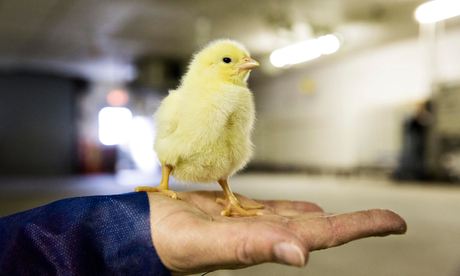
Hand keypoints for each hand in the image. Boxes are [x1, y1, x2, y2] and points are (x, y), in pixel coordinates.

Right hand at [147, 191, 405, 274]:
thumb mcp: (209, 245)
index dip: (360, 227)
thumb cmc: (168, 243)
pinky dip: (294, 208)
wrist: (141, 234)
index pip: (324, 234)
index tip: (396, 223)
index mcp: (266, 244)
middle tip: (389, 219)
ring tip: (352, 217)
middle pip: (319, 228)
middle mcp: (264, 237)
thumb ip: (253, 248)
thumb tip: (303, 255)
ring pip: (299, 219)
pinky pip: (273, 211)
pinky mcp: (234, 215)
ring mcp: (250, 226)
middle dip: (354, 224)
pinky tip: (306, 208)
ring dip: (328, 218)